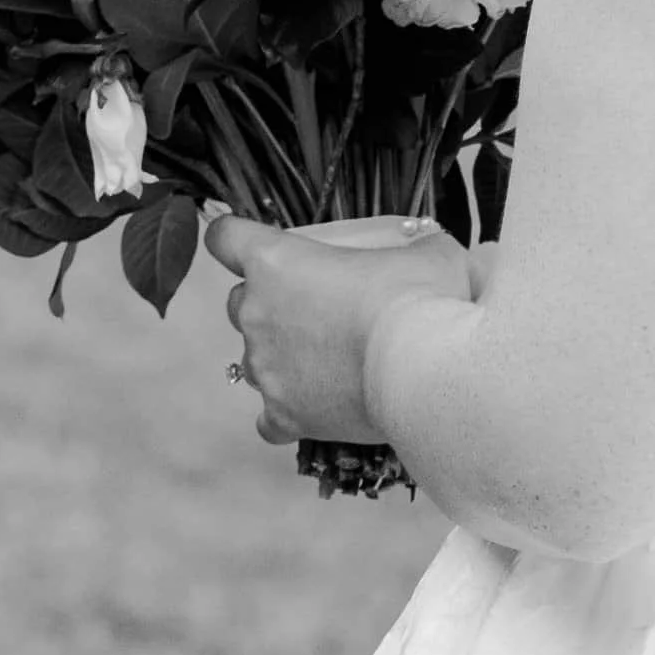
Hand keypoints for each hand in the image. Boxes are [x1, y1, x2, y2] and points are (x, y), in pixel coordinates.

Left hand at [206, 215, 487, 446]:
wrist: (422, 367)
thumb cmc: (419, 298)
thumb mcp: (427, 253)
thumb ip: (414, 246)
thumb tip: (428, 250)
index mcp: (276, 262)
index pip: (226, 238)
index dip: (233, 237)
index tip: (246, 242)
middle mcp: (257, 314)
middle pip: (238, 302)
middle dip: (269, 302)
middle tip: (316, 307)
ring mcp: (265, 368)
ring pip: (253, 359)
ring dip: (281, 356)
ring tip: (329, 359)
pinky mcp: (282, 414)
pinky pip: (269, 417)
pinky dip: (289, 411)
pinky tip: (318, 405)